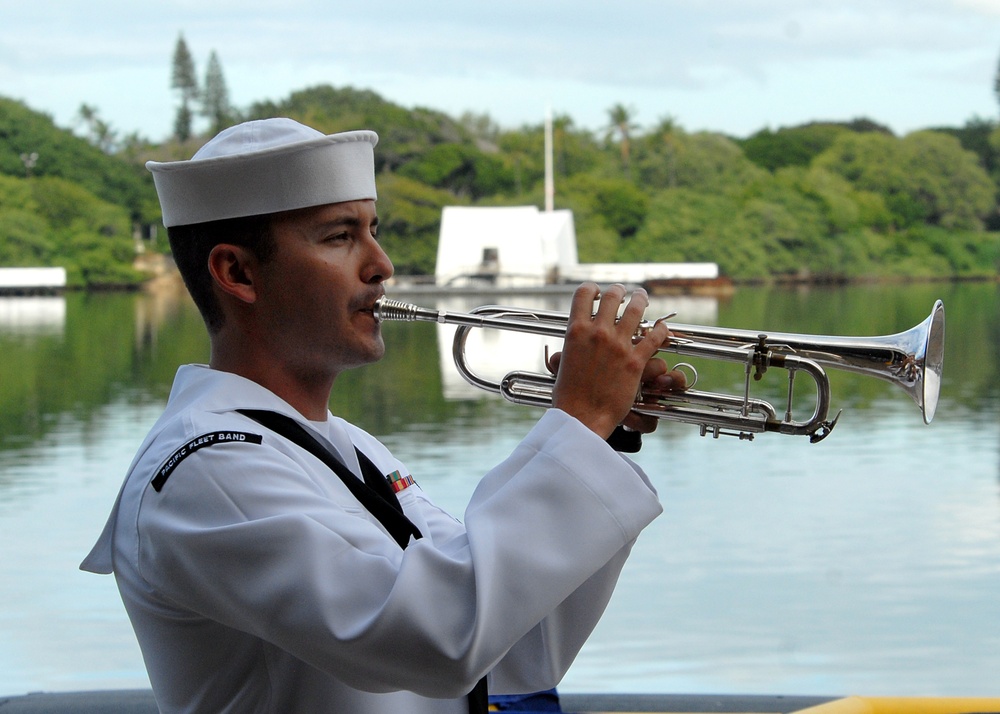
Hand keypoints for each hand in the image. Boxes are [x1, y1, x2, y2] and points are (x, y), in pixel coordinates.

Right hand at [548, 283, 671, 438]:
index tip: (597, 292)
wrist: (582, 417)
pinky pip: (654, 337)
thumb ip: (569, 351)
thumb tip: (564, 351)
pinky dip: (660, 330)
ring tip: (642, 297)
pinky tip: (662, 327)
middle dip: (619, 291)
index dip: (592, 289)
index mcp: (575, 331)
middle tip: (623, 292)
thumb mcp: (562, 365)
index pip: (583, 294)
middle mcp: (598, 333)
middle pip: (613, 297)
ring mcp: (618, 345)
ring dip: (640, 300)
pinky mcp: (636, 361)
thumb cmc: (568, 396)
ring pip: (636, 310)